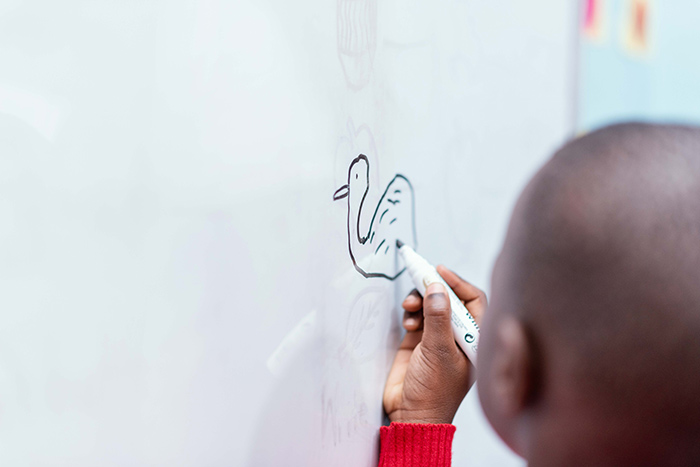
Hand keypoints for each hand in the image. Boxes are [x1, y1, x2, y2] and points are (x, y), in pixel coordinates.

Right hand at [383, 265, 486, 423]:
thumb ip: (438, 317)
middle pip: (450, 298)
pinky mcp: (420, 341)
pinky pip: (418, 315)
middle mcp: (459, 335)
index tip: (438, 271)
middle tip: (418, 279)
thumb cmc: (434, 392)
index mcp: (474, 338)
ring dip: (419, 301)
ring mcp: (439, 337)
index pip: (474, 300)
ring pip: (431, 305)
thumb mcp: (438, 351)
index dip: (457, 283)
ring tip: (409, 308)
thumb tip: (436, 287)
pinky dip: (412, 313)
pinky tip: (408, 322)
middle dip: (433, 289)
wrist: (411, 415)